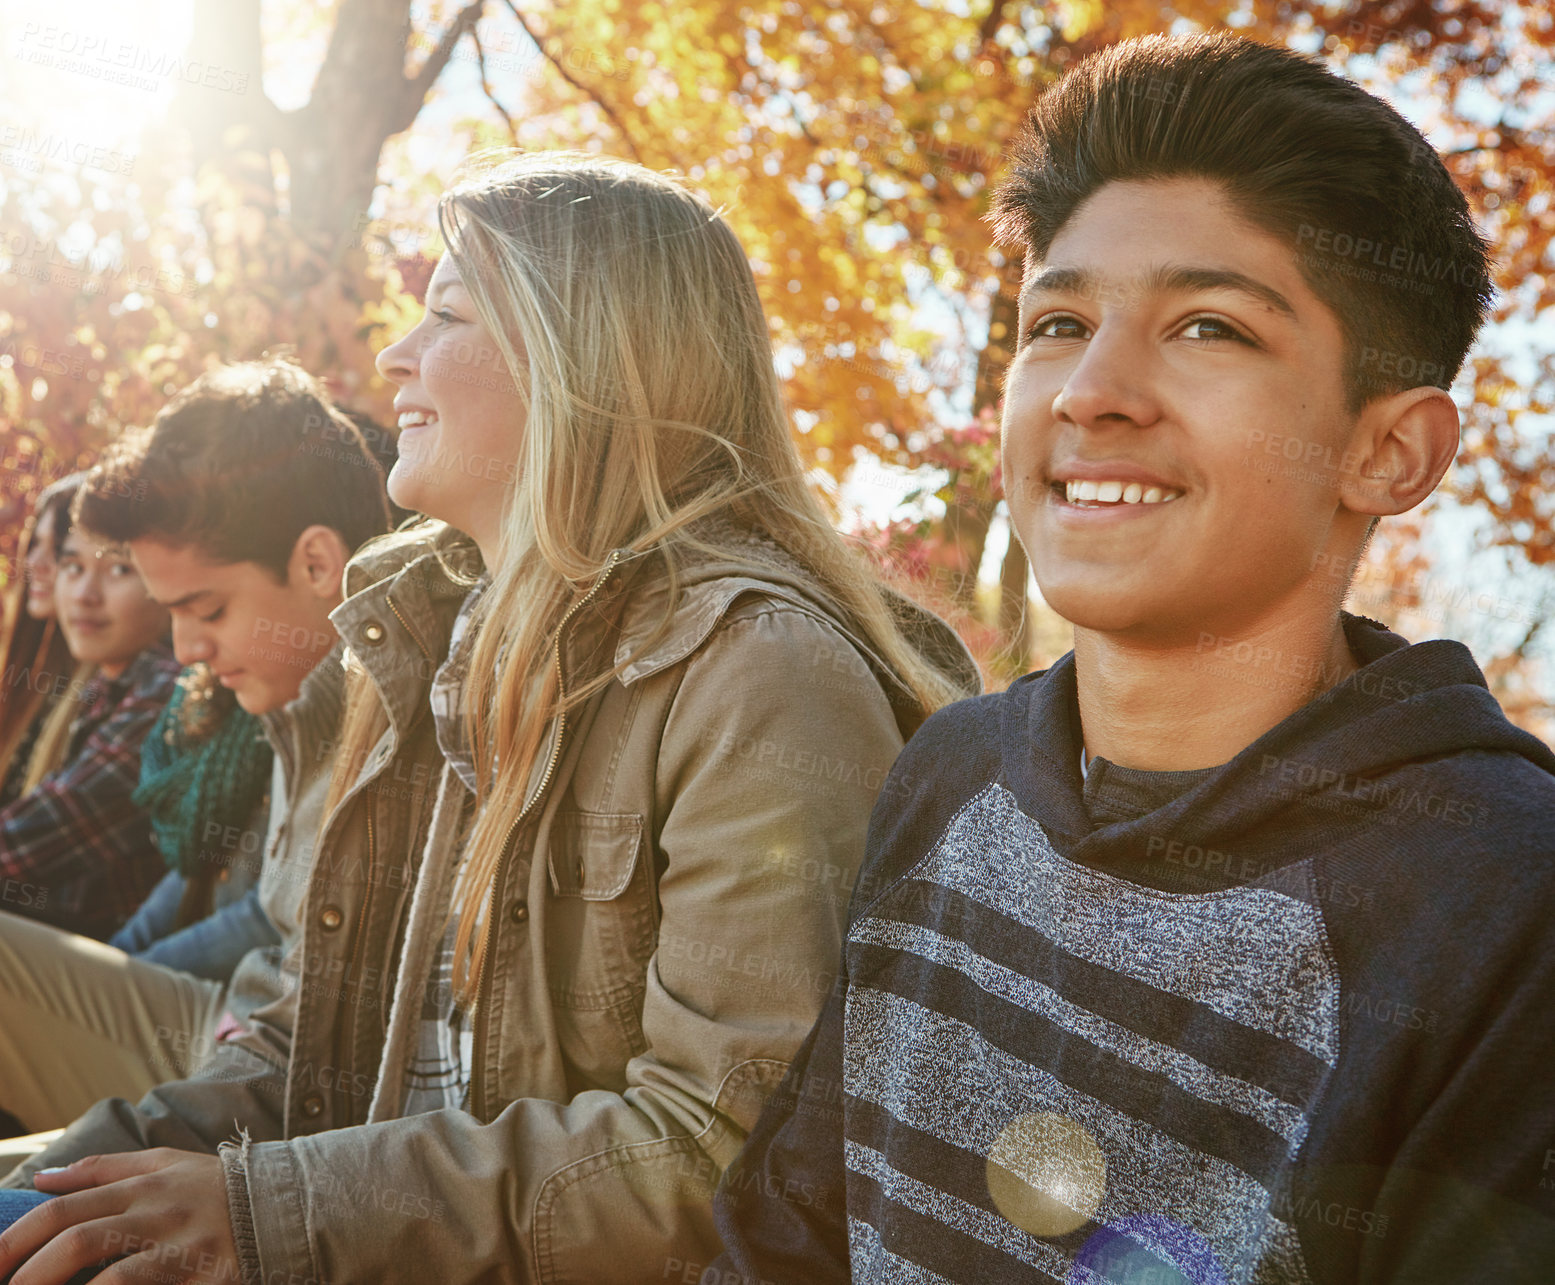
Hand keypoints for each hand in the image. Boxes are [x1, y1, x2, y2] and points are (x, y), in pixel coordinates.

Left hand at [0, 1150, 237, 1284]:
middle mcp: (156, 1212)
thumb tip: (45, 1178)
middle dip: (24, 1269)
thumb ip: (105, 1169)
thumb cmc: (218, 1188)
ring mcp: (180, 1245)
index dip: (16, 1237)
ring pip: (108, 1272)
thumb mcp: (166, 1164)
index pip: (64, 1207)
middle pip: (75, 1236)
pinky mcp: (203, 1275)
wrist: (289, 1203)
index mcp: (142, 1185)